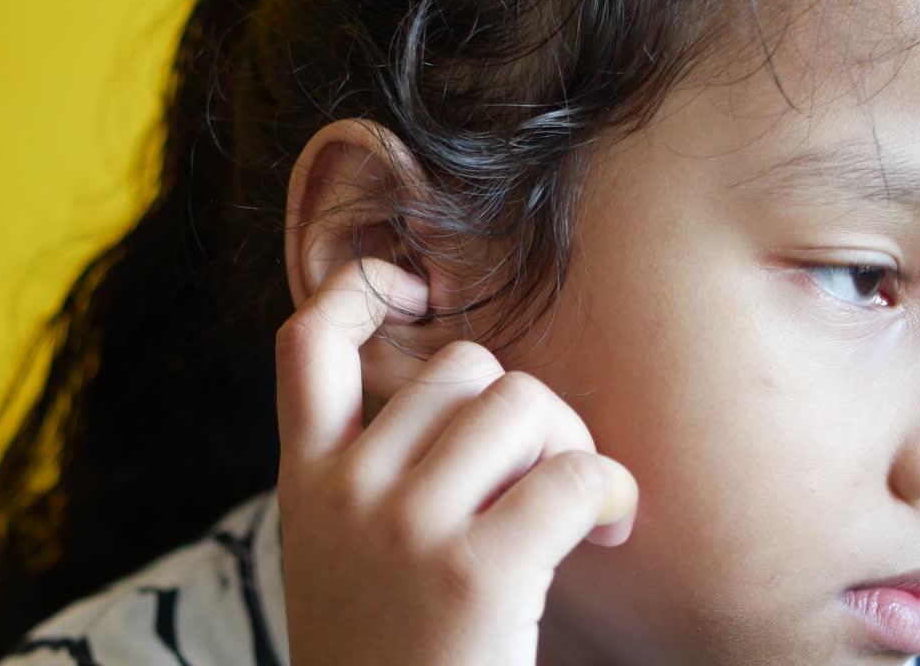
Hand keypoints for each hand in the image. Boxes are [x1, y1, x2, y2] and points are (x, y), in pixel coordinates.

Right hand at [274, 258, 637, 665]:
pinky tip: (612, 532)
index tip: (410, 289)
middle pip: (461, 368)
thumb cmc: (381, 654)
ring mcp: (406, 527)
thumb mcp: (336, 553)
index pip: (306, 342)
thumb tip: (470, 395)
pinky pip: (573, 473)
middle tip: (541, 471)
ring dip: (570, 441)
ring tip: (579, 506)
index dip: (359, 291)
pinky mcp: (477, 573)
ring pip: (521, 402)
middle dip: (522, 406)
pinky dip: (612, 492)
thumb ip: (366, 473)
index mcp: (306, 479)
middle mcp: (347, 489)